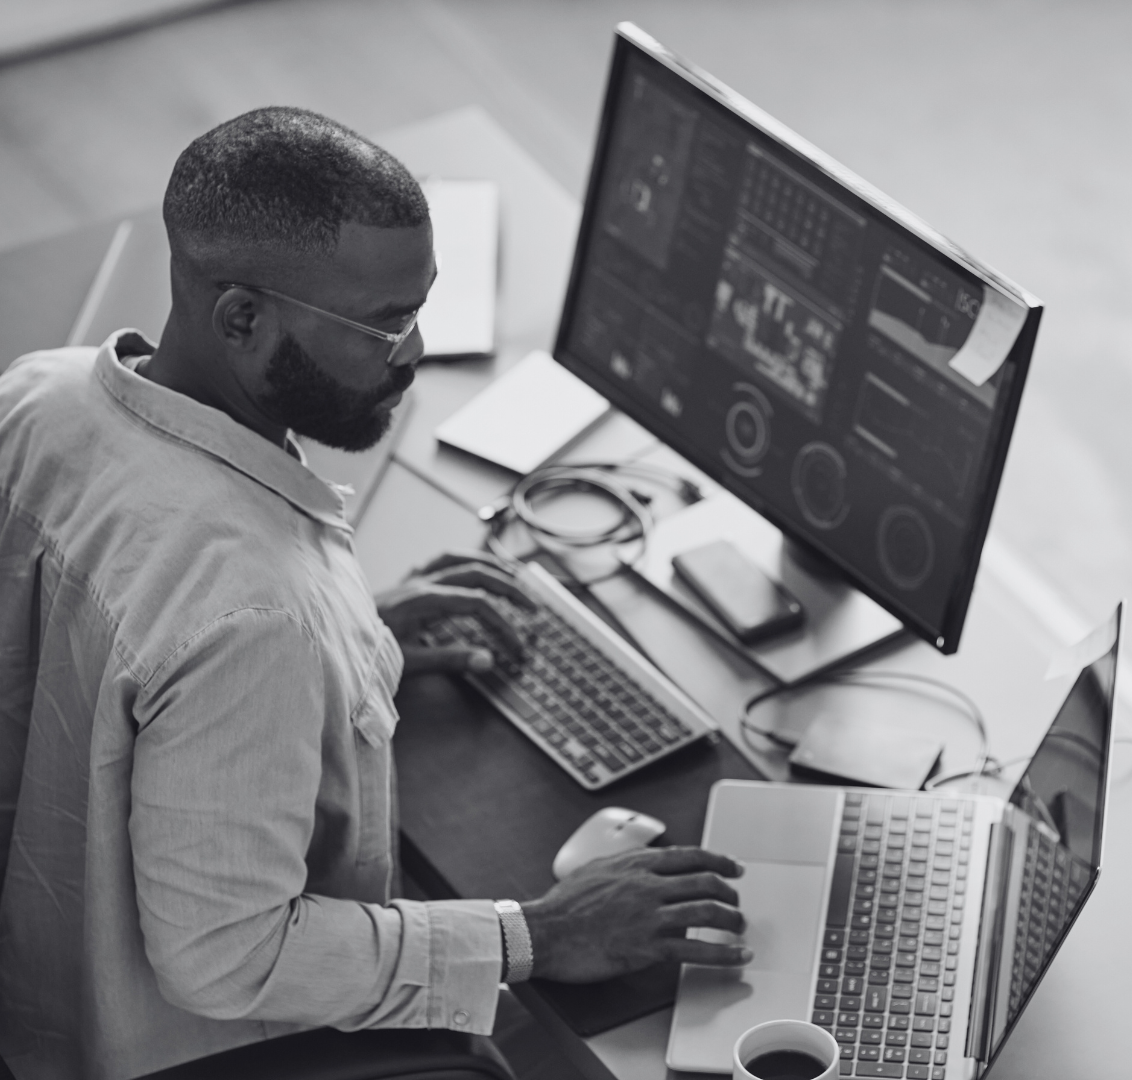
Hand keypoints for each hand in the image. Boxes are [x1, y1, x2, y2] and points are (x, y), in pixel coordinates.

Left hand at [375, 551, 536, 675]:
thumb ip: (450, 660)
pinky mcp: (406, 581)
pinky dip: (464, 561)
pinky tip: (476, 569)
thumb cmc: (366, 652)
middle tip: (533, 607)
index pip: (478, 604)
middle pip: (476, 573)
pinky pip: (441, 561)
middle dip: (509, 587)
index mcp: (423, 600)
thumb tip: (489, 660)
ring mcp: (412, 578)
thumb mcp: (408, 662)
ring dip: (491, 565)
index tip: (517, 648)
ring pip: (460, 559)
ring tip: (517, 576)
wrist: (331, 638)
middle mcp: (420, 582)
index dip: (503, 625)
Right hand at [520, 846, 749, 982]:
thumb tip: (641, 864)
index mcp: (636, 863)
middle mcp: (648, 885)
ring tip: (740, 928)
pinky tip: (735, 956)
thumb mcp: (596, 868)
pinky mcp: (647, 947)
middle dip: (729, 893)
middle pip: (705, 882)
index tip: (734, 868)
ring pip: (706, 912)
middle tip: (738, 903)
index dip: (719, 860)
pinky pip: (694, 950)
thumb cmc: (563, 904)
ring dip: (731, 921)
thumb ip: (624, 864)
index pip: (690, 856)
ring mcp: (649, 916)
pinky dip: (722, 953)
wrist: (544, 932)